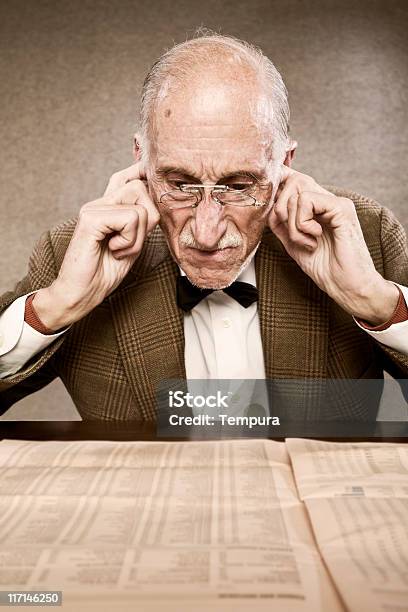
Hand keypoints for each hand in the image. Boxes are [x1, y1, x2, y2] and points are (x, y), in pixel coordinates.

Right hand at [33, 163, 159, 330]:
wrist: (81, 294)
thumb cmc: (104, 272)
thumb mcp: (133, 244)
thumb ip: (142, 222)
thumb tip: (158, 201)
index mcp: (107, 207)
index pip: (128, 176)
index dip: (142, 178)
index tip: (148, 193)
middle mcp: (99, 203)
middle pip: (140, 188)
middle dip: (147, 220)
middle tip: (130, 243)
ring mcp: (93, 208)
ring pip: (139, 207)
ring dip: (137, 236)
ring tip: (120, 250)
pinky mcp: (90, 219)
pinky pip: (130, 219)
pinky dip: (129, 240)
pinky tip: (113, 250)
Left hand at [268, 166, 398, 323]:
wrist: (347, 287)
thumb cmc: (325, 269)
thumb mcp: (293, 243)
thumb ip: (281, 224)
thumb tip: (267, 206)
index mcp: (318, 207)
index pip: (294, 180)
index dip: (278, 188)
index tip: (272, 213)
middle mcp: (327, 200)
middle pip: (293, 180)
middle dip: (280, 209)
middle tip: (290, 233)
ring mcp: (336, 202)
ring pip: (297, 191)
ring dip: (292, 223)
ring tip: (307, 242)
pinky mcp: (341, 208)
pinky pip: (306, 201)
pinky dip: (302, 223)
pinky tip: (315, 238)